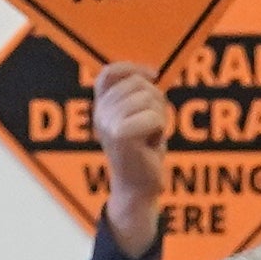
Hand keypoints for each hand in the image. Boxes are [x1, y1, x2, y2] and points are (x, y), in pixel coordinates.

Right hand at [94, 62, 170, 254]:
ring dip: (160, 117)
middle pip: (138, 84)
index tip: (154, 74)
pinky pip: (153, 117)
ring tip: (151, 136)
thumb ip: (138, 97)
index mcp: (101, 107)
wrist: (138, 191)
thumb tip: (151, 74)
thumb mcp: (139, 119)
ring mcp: (107, 123)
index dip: (132, 68)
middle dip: (156, 101)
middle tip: (154, 126)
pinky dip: (161, 129)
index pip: (110, 73)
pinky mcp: (120, 134)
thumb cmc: (142, 156)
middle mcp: (100, 112)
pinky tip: (153, 144)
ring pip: (148, 99)